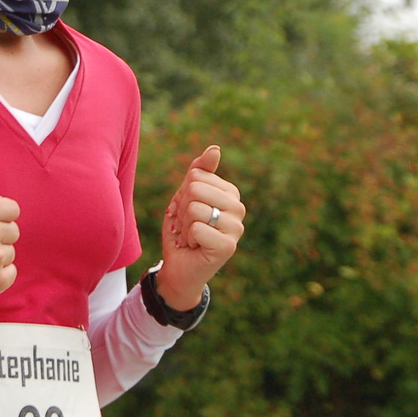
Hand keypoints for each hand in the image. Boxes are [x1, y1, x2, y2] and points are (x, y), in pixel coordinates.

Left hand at [158, 145, 244, 309]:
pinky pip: (197, 228)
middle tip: (187, 226)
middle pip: (195, 189)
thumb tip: (216, 148)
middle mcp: (238, 208)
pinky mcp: (229, 246)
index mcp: (230, 192)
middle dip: (182, 209)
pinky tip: (196, 247)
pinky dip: (188, 239)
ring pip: (195, 209)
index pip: (196, 176)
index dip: (182, 194)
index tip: (187, 212)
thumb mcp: (185, 196)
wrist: (179, 267)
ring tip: (191, 237)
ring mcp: (236, 227)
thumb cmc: (183, 230)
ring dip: (184, 226)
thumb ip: (199, 171)